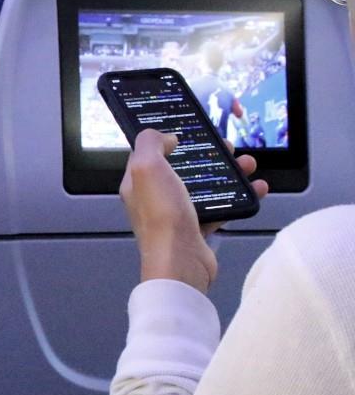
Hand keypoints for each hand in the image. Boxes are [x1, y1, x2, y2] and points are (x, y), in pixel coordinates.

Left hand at [119, 129, 268, 293]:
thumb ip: (150, 144)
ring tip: (249, 164)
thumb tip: (166, 138)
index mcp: (138, 182)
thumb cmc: (162, 215)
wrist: (181, 262)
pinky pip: (220, 208)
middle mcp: (155, 198)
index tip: (192, 132)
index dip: (169, 140)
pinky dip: (239, 197)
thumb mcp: (147, 167)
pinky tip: (256, 189)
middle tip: (229, 147)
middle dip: (208, 155)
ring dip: (229, 173)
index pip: (150, 154)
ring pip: (205, 186)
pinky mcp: (198, 228)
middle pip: (183, 168)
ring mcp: (177, 214)